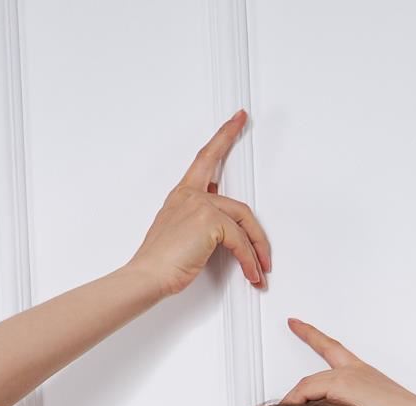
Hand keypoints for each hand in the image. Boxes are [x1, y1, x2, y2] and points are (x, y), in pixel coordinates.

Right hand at [125, 109, 270, 300]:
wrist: (148, 275)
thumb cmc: (159, 263)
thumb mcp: (178, 236)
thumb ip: (197, 224)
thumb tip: (221, 232)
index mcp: (181, 195)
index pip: (206, 158)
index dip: (224, 137)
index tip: (237, 120)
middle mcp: (191, 195)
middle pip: (238, 205)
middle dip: (258, 233)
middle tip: (267, 251)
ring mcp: (200, 205)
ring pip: (243, 223)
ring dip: (256, 251)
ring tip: (258, 272)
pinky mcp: (210, 220)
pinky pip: (240, 240)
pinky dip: (249, 260)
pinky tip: (250, 273)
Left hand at [280, 320, 415, 405]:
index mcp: (364, 374)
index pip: (332, 349)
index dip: (311, 335)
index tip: (294, 322)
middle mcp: (354, 370)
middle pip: (311, 378)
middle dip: (293, 394)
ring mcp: (348, 375)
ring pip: (307, 386)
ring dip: (293, 405)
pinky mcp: (342, 385)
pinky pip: (306, 394)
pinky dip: (295, 405)